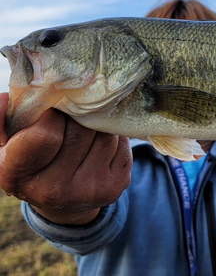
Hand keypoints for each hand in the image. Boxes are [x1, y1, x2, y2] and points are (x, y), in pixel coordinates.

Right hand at [0, 93, 131, 224]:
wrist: (62, 202)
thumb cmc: (32, 161)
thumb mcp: (6, 143)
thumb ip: (1, 119)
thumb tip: (7, 97)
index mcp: (19, 176)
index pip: (46, 134)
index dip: (52, 115)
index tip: (52, 112)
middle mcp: (55, 189)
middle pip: (80, 130)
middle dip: (78, 116)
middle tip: (73, 114)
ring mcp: (89, 190)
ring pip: (104, 134)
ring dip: (97, 123)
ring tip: (86, 126)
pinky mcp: (116, 186)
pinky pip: (121, 144)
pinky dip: (113, 135)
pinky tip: (100, 140)